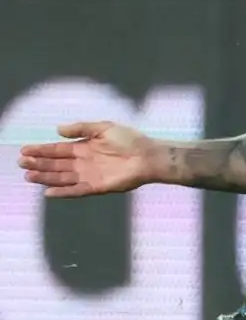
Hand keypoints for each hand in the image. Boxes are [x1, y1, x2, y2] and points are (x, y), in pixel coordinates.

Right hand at [18, 121, 161, 197]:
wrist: (149, 155)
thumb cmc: (130, 140)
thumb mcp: (103, 127)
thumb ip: (81, 128)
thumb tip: (58, 130)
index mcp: (84, 148)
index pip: (57, 150)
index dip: (41, 150)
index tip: (24, 151)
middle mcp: (84, 162)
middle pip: (56, 164)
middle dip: (38, 164)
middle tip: (21, 163)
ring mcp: (90, 175)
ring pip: (62, 178)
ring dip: (45, 178)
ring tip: (29, 176)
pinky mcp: (98, 187)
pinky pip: (77, 191)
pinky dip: (63, 192)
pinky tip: (48, 192)